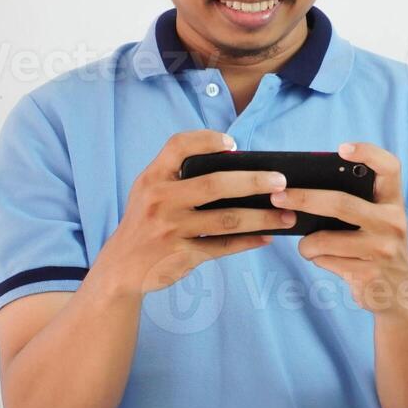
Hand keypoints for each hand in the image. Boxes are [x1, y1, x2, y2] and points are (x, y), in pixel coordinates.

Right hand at [98, 130, 297, 297]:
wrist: (120, 267)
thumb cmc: (146, 221)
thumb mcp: (149, 191)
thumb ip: (178, 177)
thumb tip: (236, 167)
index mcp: (153, 178)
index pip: (178, 146)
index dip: (207, 140)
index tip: (233, 144)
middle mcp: (160, 200)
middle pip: (214, 184)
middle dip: (253, 182)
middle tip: (281, 181)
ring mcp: (170, 229)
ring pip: (226, 220)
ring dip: (261, 217)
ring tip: (287, 215)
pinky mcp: (181, 256)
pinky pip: (223, 246)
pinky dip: (248, 242)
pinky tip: (267, 236)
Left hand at [271, 142, 407, 317]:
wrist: (400, 295)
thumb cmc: (376, 248)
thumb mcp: (376, 222)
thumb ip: (354, 204)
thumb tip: (301, 190)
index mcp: (393, 202)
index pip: (390, 166)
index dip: (368, 152)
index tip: (341, 149)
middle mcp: (393, 222)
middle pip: (341, 203)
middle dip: (304, 199)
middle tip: (277, 197)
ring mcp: (382, 249)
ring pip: (325, 239)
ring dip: (306, 244)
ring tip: (307, 246)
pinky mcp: (369, 273)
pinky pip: (325, 260)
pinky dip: (316, 259)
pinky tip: (323, 260)